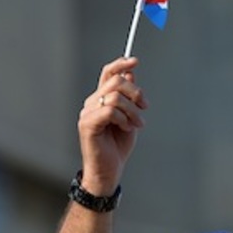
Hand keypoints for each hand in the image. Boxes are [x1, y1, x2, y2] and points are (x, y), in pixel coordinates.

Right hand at [77, 57, 148, 194]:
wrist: (109, 171)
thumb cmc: (118, 147)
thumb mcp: (129, 118)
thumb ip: (129, 97)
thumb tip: (131, 73)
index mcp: (101, 99)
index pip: (107, 73)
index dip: (121, 64)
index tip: (135, 61)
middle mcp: (91, 103)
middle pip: (115, 82)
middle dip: (136, 93)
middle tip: (144, 107)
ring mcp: (87, 113)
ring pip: (114, 96)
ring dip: (132, 110)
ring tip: (136, 124)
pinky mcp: (87, 124)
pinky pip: (109, 111)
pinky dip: (123, 118)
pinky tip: (126, 128)